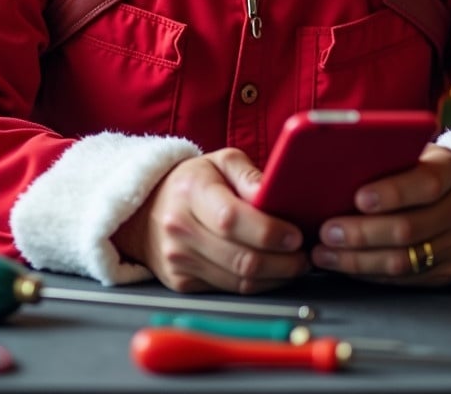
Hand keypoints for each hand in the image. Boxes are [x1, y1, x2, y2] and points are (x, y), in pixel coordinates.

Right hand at [112, 148, 307, 292]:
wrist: (146, 210)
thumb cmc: (192, 182)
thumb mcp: (221, 161)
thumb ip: (249, 174)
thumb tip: (273, 193)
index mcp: (192, 191)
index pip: (232, 219)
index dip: (269, 232)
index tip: (295, 235)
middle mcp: (180, 228)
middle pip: (240, 258)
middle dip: (282, 262)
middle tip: (303, 255)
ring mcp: (178, 259)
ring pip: (238, 281)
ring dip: (274, 277)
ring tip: (293, 264)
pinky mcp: (181, 282)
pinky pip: (228, 290)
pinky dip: (255, 285)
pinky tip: (269, 271)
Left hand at [309, 145, 450, 285]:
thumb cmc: (425, 169)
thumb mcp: (416, 151)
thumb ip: (388, 156)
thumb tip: (337, 163)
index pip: (426, 183)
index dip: (392, 193)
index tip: (358, 198)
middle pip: (409, 229)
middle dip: (362, 233)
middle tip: (327, 232)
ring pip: (405, 261)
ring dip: (358, 260)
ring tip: (326, 254)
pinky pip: (405, 279)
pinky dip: (370, 274)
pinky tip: (346, 265)